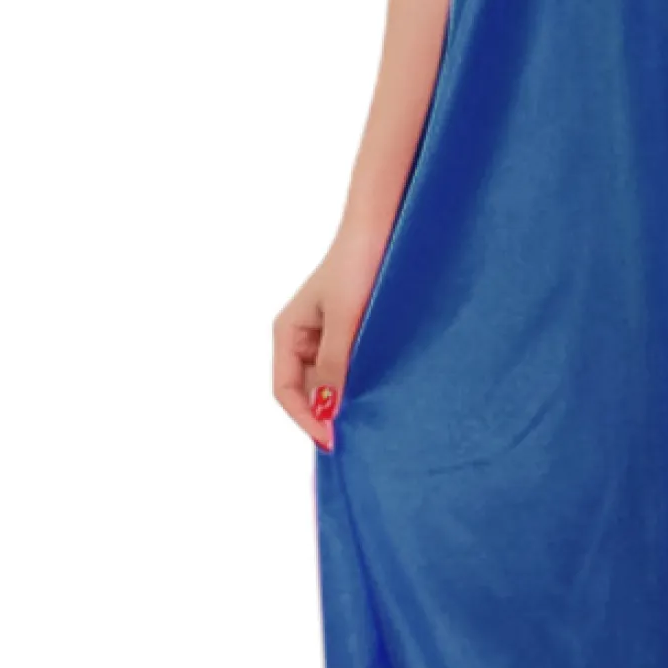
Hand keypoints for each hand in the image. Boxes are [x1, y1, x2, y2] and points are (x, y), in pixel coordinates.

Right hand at [273, 226, 387, 451]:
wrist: (383, 227)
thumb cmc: (357, 266)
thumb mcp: (344, 320)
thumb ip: (334, 365)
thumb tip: (328, 411)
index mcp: (287, 333)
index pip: (284, 390)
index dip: (305, 419)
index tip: (333, 439)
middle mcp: (301, 337)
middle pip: (305, 391)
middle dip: (325, 415)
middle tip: (354, 439)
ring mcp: (326, 335)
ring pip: (328, 381)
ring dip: (343, 400)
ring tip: (367, 422)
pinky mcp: (351, 330)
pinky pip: (348, 366)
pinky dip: (358, 383)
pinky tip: (378, 394)